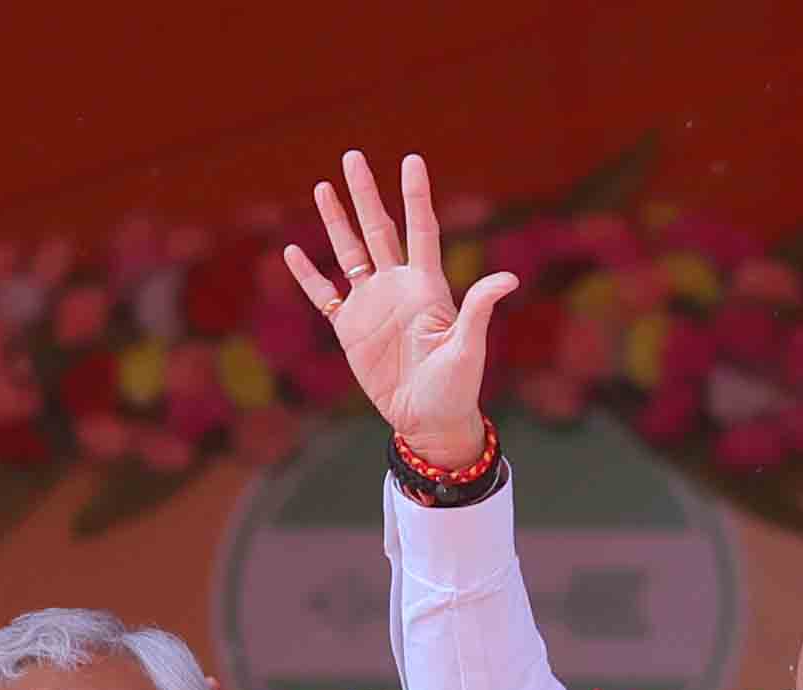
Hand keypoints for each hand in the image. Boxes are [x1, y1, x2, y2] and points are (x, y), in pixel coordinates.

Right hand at [283, 152, 517, 470]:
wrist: (429, 420)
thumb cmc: (456, 387)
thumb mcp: (468, 347)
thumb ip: (479, 310)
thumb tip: (509, 279)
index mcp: (427, 287)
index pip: (421, 230)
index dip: (415, 196)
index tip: (411, 160)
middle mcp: (398, 288)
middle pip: (378, 230)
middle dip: (365, 194)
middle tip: (351, 156)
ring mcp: (372, 306)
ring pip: (349, 253)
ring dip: (336, 222)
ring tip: (323, 187)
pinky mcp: (350, 330)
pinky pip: (325, 296)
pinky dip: (309, 276)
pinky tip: (293, 252)